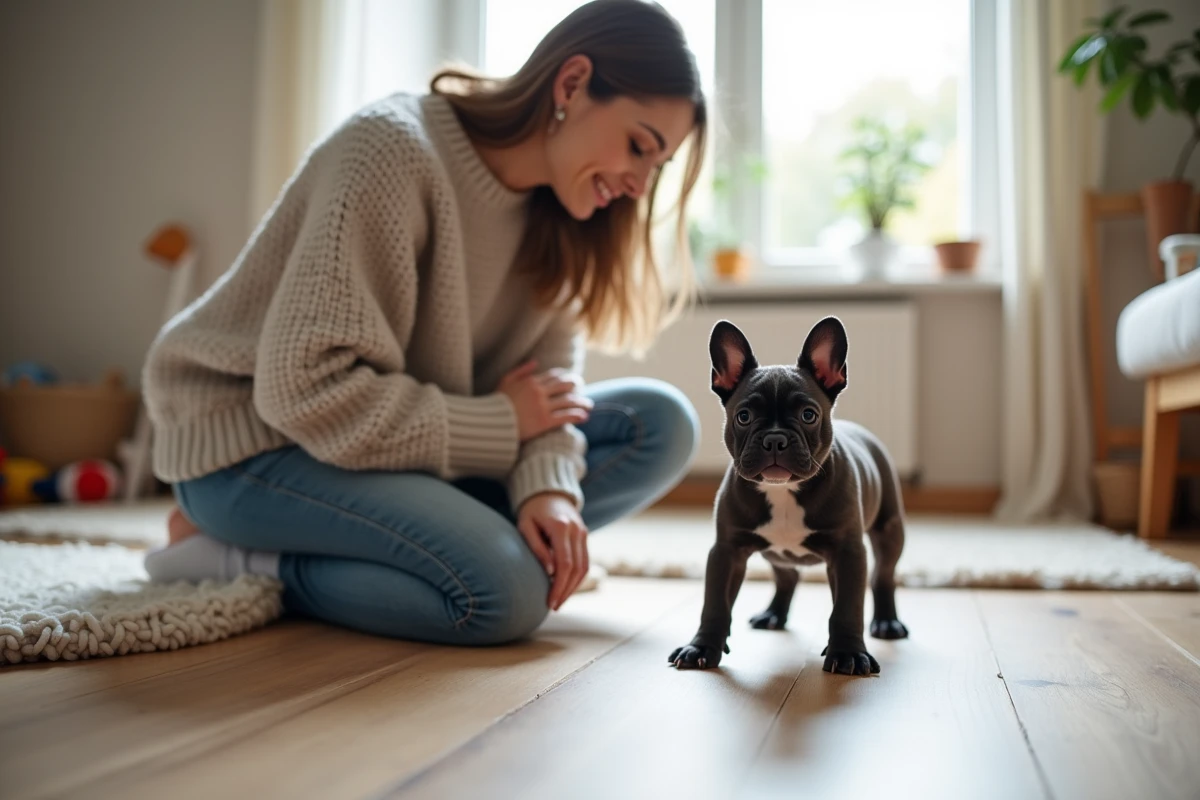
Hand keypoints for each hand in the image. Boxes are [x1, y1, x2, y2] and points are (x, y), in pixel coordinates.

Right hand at [499, 361, 592, 442]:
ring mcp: (543, 407)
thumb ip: (520, 371)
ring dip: (582, 402)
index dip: (564, 377)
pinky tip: (584, 417)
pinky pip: (565, 416)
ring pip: (568, 401)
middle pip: (565, 386)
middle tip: (582, 388)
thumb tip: (535, 362)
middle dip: (576, 386)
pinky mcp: (544, 421)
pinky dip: (577, 416)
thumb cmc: (496, 403)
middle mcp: (539, 392)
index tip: (569, 380)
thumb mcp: (504, 382)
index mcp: (531, 382)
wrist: (491, 423)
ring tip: (589, 405)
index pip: (554, 376)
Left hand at [516, 492, 588, 610]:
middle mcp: (577, 531)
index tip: (550, 602)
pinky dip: (577, 578)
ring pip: (585, 567)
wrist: (548, 492)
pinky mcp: (585, 537)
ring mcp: (584, 534)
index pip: (565, 564)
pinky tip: (565, 588)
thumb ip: (537, 547)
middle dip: (566, 591)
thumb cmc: (532, 511)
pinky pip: (585, 562)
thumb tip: (550, 572)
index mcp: (562, 528)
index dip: (559, 586)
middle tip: (554, 607)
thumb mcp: (526, 526)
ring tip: (560, 601)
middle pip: (577, 569)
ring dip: (573, 587)